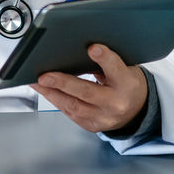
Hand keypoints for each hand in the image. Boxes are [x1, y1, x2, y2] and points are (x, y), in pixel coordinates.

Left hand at [31, 44, 147, 133]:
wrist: (136, 111)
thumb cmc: (127, 84)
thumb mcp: (125, 69)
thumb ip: (107, 62)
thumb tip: (79, 50)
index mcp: (127, 84)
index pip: (116, 69)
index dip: (104, 58)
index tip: (92, 48)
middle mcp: (115, 103)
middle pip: (87, 92)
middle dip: (63, 83)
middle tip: (44, 76)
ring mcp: (103, 118)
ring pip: (73, 106)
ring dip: (51, 93)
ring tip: (37, 82)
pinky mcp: (91, 126)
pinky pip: (70, 113)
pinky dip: (55, 100)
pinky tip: (46, 91)